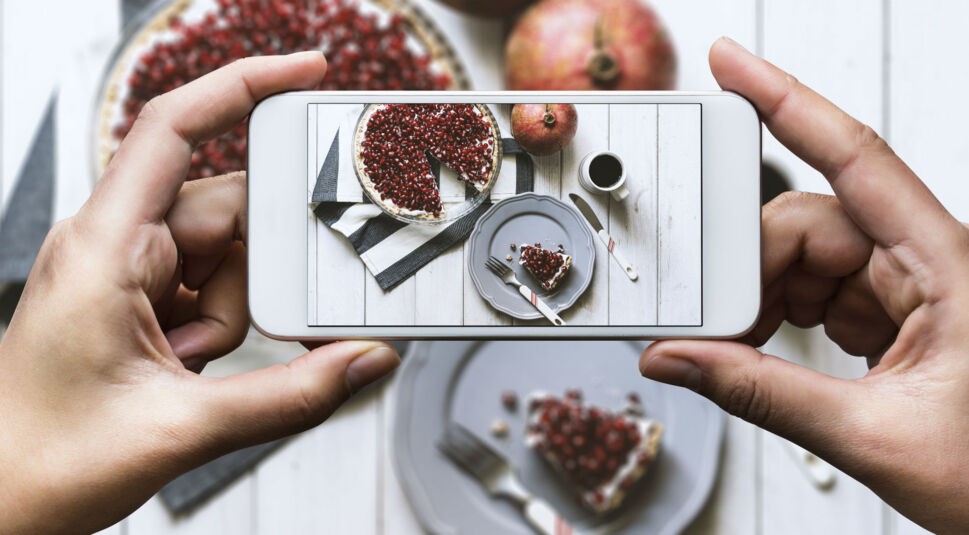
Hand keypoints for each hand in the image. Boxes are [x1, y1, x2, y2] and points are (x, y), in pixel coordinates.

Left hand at [0, 53, 399, 534]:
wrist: (2, 500)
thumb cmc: (40, 457)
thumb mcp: (179, 428)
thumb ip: (288, 396)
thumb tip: (362, 361)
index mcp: (104, 246)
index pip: (174, 128)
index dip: (243, 85)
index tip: (307, 72)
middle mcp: (118, 246)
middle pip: (228, 209)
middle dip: (257, 269)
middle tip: (261, 318)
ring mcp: (133, 274)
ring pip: (230, 256)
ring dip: (239, 311)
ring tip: (202, 364)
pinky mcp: (147, 302)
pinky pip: (218, 288)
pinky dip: (230, 323)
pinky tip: (202, 365)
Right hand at [641, 38, 968, 533]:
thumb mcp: (872, 436)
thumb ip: (765, 394)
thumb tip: (683, 360)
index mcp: (948, 266)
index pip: (857, 158)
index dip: (788, 100)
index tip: (732, 64)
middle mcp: (925, 262)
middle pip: (811, 219)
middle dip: (750, 263)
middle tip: (711, 317)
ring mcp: (905, 287)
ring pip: (805, 256)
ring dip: (759, 297)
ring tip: (738, 345)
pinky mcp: (889, 314)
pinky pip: (815, 289)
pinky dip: (775, 314)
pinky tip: (763, 345)